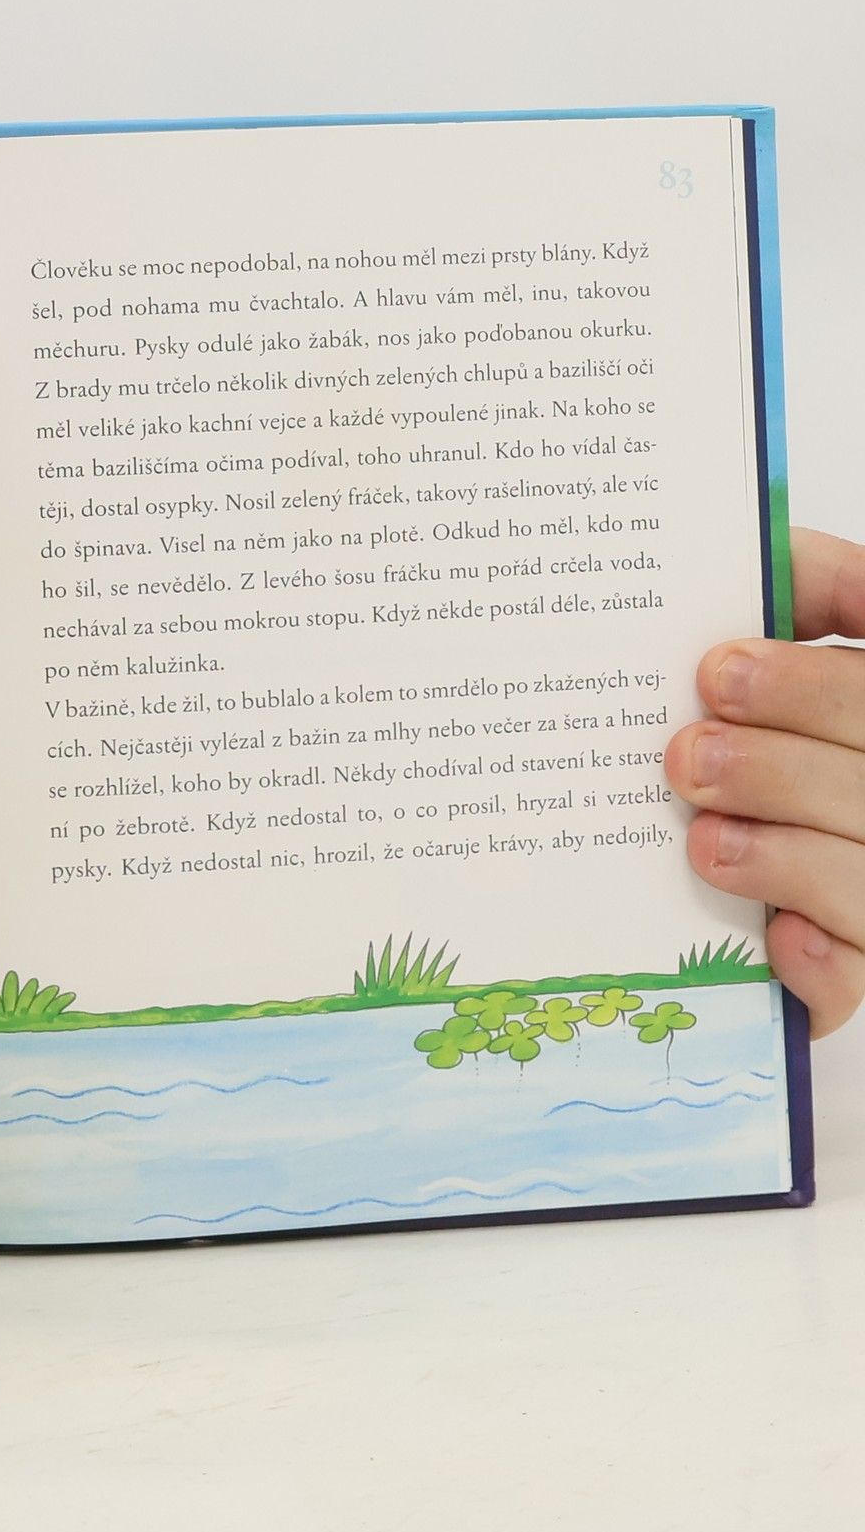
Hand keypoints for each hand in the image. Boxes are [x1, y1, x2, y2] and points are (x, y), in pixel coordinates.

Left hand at [666, 527, 864, 1036]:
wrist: (753, 811)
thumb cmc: (769, 713)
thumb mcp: (791, 632)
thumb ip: (803, 585)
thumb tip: (766, 551)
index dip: (810, 688)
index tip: (715, 668)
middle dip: (778, 766)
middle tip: (684, 752)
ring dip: (785, 857)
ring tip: (703, 840)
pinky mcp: (859, 970)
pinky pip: (860, 980)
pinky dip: (821, 962)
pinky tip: (775, 936)